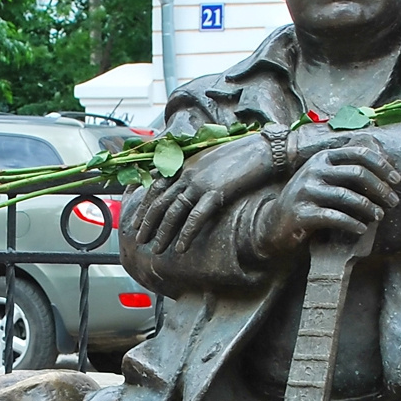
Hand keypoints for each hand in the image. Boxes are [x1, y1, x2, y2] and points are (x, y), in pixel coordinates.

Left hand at [132, 133, 275, 255]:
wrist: (263, 151)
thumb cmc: (240, 156)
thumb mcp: (209, 160)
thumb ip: (193, 172)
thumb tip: (183, 189)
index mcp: (184, 163)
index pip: (155, 186)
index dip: (145, 206)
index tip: (137, 222)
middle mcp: (187, 172)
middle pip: (160, 201)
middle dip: (147, 223)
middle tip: (140, 240)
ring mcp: (200, 182)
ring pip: (174, 212)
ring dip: (163, 233)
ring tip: (157, 250)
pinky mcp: (215, 192)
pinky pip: (195, 217)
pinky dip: (186, 234)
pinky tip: (180, 248)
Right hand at [259, 143, 400, 258]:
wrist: (276, 223)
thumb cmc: (309, 200)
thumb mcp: (325, 178)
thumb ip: (347, 170)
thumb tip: (386, 169)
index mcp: (323, 158)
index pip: (359, 154)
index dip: (382, 166)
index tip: (397, 180)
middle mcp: (313, 170)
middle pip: (356, 173)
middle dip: (380, 188)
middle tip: (393, 203)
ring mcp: (305, 191)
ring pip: (346, 196)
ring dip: (368, 207)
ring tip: (379, 216)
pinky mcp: (301, 213)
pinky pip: (333, 217)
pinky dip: (351, 223)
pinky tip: (361, 229)